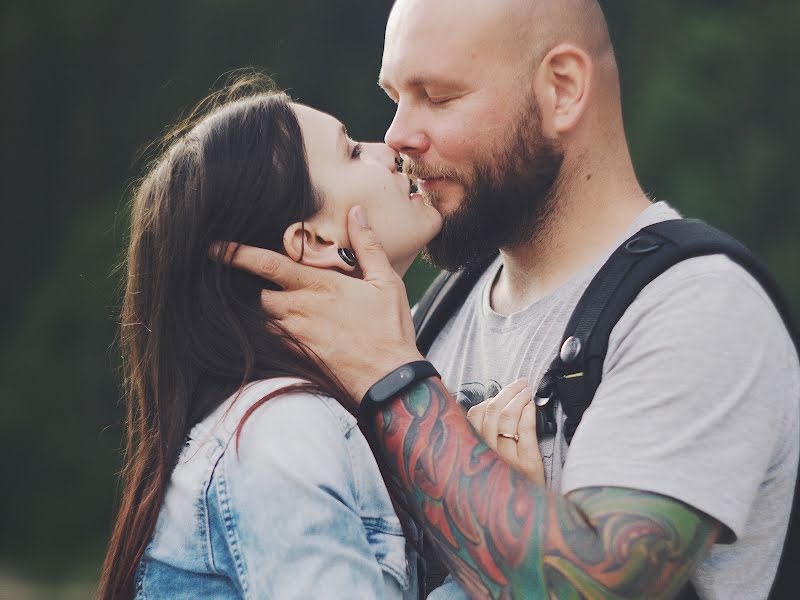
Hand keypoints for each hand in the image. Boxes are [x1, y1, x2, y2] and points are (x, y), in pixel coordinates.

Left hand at [215, 206, 422, 401]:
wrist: (388, 380)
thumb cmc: (389, 329)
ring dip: (266, 307)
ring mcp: (295, 335)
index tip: (215, 247)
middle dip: (253, 284)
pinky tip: (292, 325)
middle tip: (254, 277)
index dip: (237, 254)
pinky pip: (274, 337)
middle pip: (257, 293)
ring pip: (263, 316)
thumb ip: (367, 245)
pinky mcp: (297, 355)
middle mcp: (300, 309)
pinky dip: (276, 328)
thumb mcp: (386, 281)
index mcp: (319, 286)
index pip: (268, 265)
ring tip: (280, 301)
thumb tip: (356, 213)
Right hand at [466, 379, 543, 483]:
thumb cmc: (505, 492)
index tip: (501, 392)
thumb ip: (483, 444)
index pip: (473, 417)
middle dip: (507, 392)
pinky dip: (529, 413)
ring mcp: (507, 460)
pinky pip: (526, 431)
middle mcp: (487, 456)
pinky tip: (533, 405)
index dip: (488, 400)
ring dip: (519, 398)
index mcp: (474, 453)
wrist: (525, 522)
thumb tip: (491, 413)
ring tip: (528, 391)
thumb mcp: (487, 467)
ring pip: (508, 418)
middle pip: (492, 412)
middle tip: (520, 384)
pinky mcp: (528, 465)